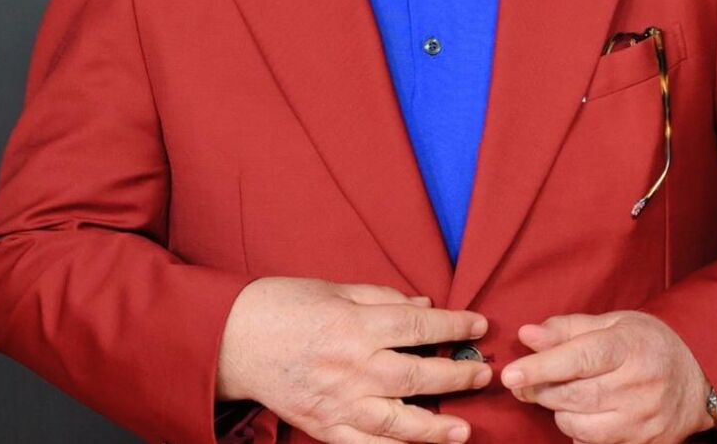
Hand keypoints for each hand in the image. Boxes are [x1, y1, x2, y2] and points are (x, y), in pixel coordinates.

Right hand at [217, 277, 492, 443]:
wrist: (233, 339)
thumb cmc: (283, 306)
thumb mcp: (335, 288)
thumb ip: (383, 298)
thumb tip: (424, 306)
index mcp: (355, 325)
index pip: (418, 326)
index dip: (454, 326)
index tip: (478, 325)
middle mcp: (351, 367)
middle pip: (417, 376)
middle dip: (456, 376)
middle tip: (483, 375)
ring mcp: (338, 402)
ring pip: (396, 422)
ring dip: (434, 428)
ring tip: (462, 429)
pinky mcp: (323, 426)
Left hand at [499, 310, 713, 443]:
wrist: (697, 383)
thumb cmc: (649, 345)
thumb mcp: (614, 324)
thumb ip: (567, 329)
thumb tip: (527, 336)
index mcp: (631, 346)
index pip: (579, 359)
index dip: (541, 367)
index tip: (510, 374)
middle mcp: (639, 384)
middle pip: (573, 395)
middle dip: (540, 390)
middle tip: (525, 381)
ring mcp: (642, 419)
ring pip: (578, 425)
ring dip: (559, 411)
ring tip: (563, 395)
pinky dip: (579, 431)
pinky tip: (587, 414)